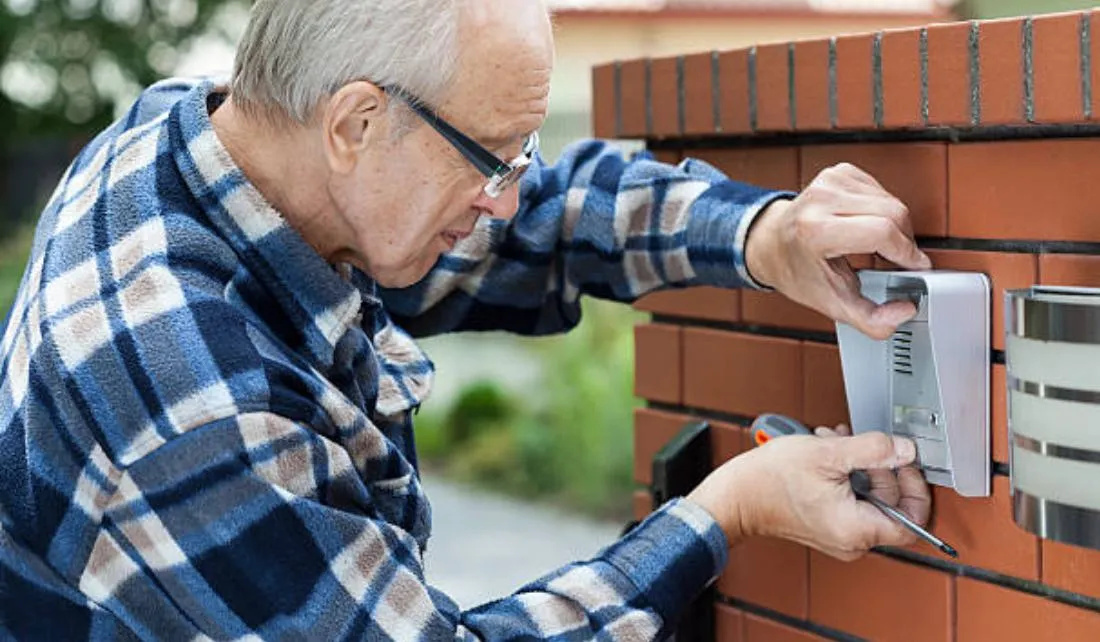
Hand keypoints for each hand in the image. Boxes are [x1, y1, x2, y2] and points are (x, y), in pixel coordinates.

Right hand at [686, 427, 930, 560]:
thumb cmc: (770, 481)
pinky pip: (851, 502)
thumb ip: (874, 450)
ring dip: (859, 467)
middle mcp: (852, 540)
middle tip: (862, 447)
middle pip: (891, 505)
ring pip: (869, 499)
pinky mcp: (827, 527)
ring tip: (836, 446)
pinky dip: (845, 477)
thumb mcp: (828, 453)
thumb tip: (906, 449)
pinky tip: (828, 457)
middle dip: (879, 468)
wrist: (735, 495)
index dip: (915, 487)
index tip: (904, 463)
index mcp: (858, 529)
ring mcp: (839, 536)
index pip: (915, 520)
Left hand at [744, 163, 931, 339]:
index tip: (916, 267)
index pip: (881, 232)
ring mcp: (829, 181)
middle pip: (893, 213)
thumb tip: (904, 311)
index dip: (906, 252)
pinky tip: (868, 225)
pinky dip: (884, 210)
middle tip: (900, 261)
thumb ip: (870, 319)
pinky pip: (881, 190)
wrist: (771, 244)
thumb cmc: (797, 272)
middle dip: (905, 241)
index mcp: (815, 230)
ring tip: (881, 247)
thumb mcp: (831, 304)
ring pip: (891, 201)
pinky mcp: (839, 172)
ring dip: (896, 226)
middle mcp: (821, 200)